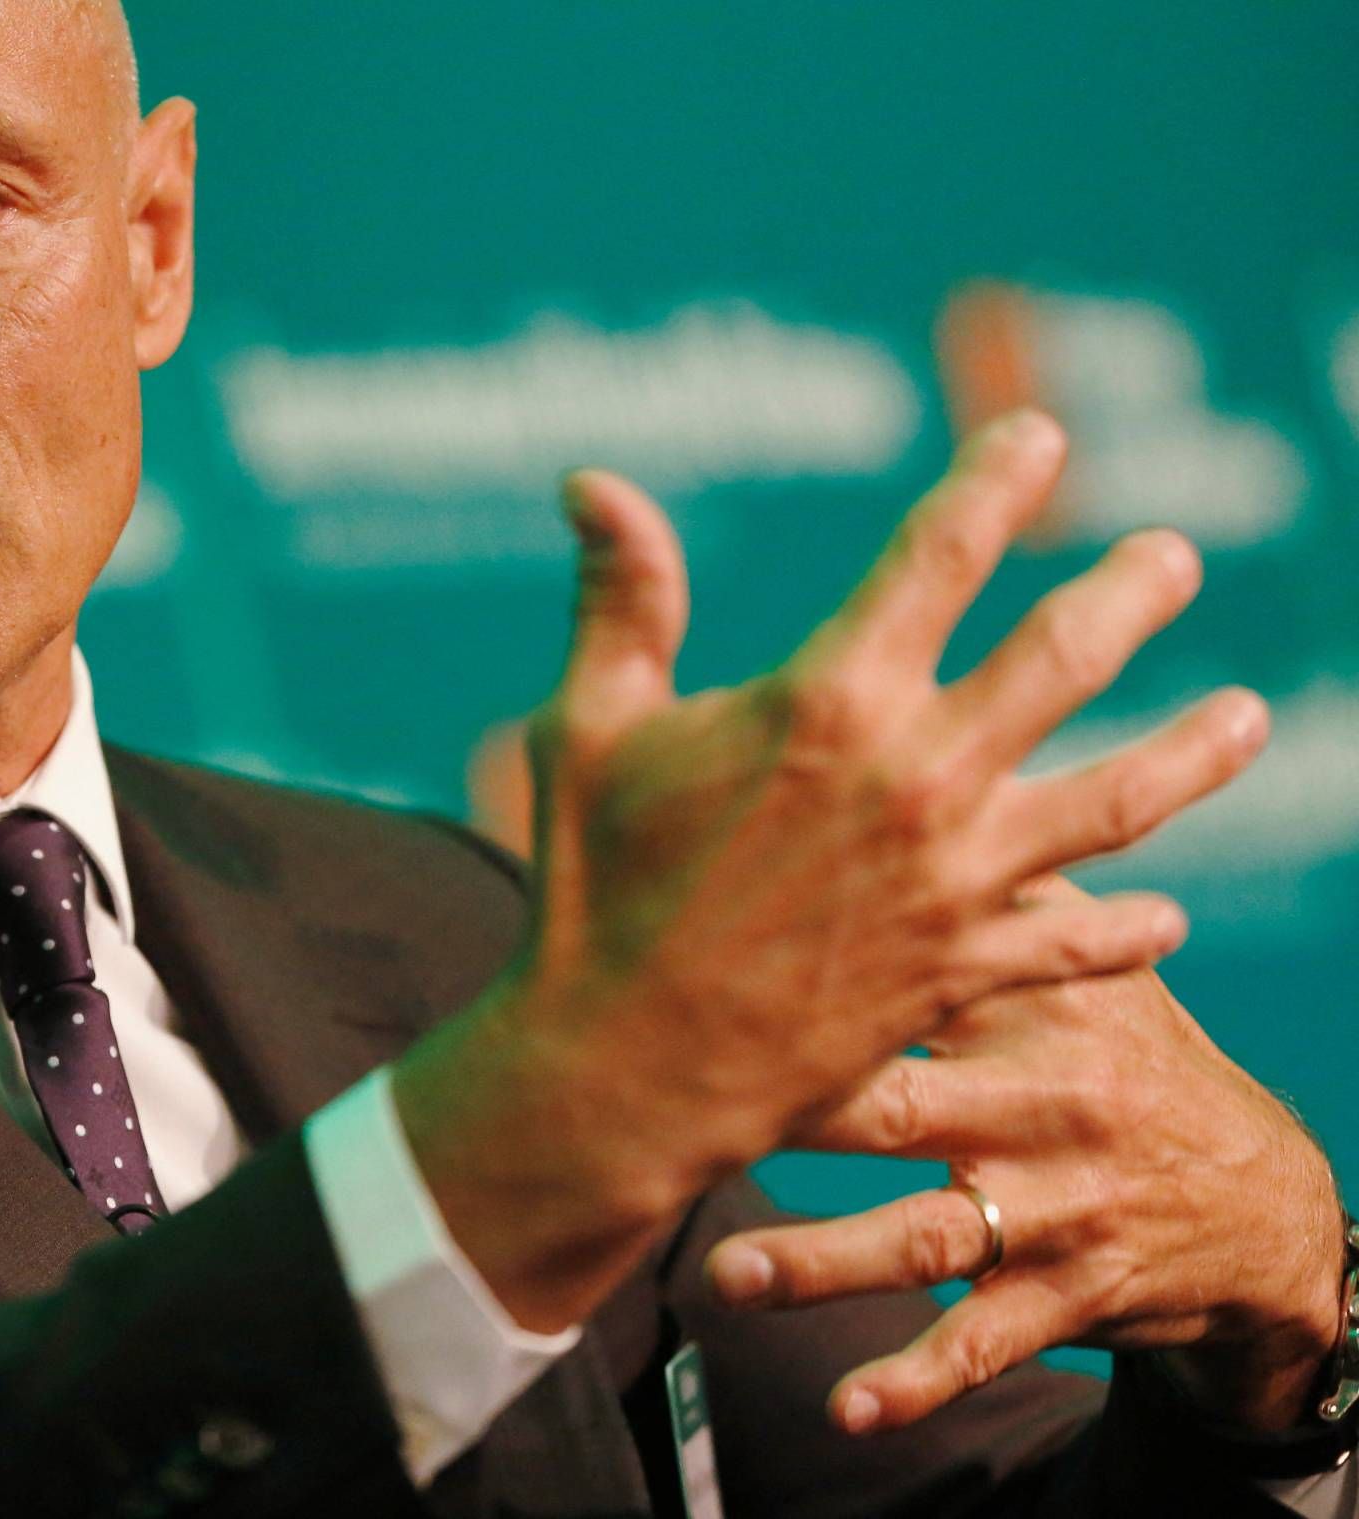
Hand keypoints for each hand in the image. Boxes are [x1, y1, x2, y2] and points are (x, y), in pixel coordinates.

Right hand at [395, 410, 1269, 1333]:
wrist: (618, 1065)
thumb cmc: (592, 886)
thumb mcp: (589, 723)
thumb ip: (619, 596)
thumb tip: (588, 477)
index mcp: (827, 698)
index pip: (941, 554)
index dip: (998, 482)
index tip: (1041, 436)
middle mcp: (917, 777)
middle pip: (1062, 658)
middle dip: (1129, 595)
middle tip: (1173, 559)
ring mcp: (954, 882)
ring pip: (1117, 801)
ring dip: (1193, 752)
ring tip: (1249, 716)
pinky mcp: (961, 971)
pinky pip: (1076, 947)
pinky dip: (1129, 934)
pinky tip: (1167, 919)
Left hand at [704, 878, 1343, 1436]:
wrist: (1265, 1198)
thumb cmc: (1133, 1056)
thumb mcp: (1098, 964)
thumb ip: (1001, 890)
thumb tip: (909, 775)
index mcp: (1038, 1005)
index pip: (919, 974)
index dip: (822, 970)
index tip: (710, 960)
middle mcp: (1046, 1103)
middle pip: (904, 1106)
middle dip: (799, 1113)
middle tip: (686, 1117)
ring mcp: (1056, 1207)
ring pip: (927, 1235)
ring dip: (823, 1260)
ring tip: (725, 1274)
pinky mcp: (1068, 1295)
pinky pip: (982, 1344)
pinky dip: (914, 1382)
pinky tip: (845, 1408)